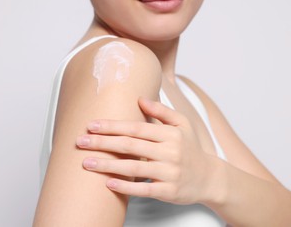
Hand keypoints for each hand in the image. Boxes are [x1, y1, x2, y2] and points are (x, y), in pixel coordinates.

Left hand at [76, 97, 220, 204]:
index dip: (112, 126)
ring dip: (107, 165)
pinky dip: (125, 186)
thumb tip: (139, 98)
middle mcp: (170, 152)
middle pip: (130, 146)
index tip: (92, 125)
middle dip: (103, 143)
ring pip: (133, 168)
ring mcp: (169, 172)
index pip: (136, 128)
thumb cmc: (191, 148)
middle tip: (80, 142)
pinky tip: (107, 183)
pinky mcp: (169, 191)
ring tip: (86, 162)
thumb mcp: (182, 125)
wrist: (209, 178)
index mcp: (170, 134)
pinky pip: (144, 189)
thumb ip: (161, 111)